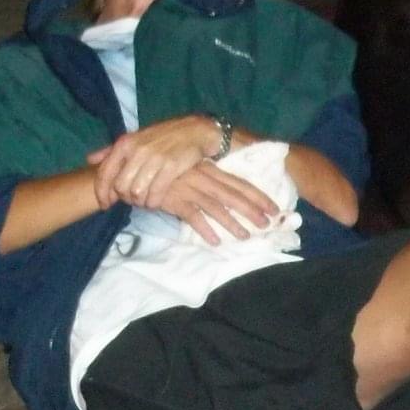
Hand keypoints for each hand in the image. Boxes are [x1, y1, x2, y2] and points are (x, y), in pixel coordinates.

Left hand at [88, 115, 219, 209]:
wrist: (195, 131)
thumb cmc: (163, 137)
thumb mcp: (135, 139)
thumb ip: (111, 150)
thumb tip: (90, 160)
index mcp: (125, 143)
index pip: (104, 173)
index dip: (102, 193)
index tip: (105, 205)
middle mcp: (136, 150)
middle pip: (120, 187)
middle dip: (125, 199)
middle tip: (133, 200)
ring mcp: (154, 159)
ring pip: (136, 193)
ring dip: (140, 202)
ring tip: (145, 200)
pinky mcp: (170, 168)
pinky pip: (155, 195)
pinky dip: (153, 203)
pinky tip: (156, 201)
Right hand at [149, 161, 278, 244]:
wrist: (135, 168)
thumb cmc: (165, 171)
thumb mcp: (190, 172)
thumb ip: (208, 183)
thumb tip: (228, 199)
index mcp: (209, 169)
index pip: (238, 183)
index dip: (257, 196)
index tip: (273, 207)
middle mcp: (202, 177)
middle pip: (233, 195)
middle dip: (252, 209)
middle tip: (268, 223)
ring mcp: (188, 188)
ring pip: (215, 207)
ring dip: (232, 222)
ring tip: (245, 236)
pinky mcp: (174, 199)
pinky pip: (192, 216)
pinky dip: (204, 229)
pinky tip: (215, 241)